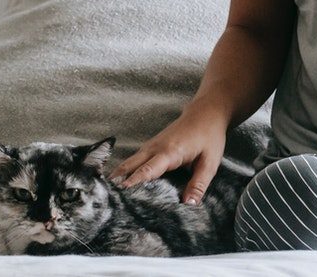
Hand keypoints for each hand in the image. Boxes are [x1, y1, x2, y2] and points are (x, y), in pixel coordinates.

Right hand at [105, 106, 227, 203]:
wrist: (205, 112)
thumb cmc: (209, 136)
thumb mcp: (210, 162)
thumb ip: (199, 184)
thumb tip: (189, 205)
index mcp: (169, 152)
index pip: (147, 170)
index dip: (133, 183)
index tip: (119, 196)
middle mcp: (154, 148)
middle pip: (130, 167)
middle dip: (117, 184)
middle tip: (106, 203)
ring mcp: (150, 146)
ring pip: (128, 163)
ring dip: (118, 178)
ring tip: (107, 199)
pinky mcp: (150, 147)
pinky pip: (133, 161)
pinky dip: (124, 172)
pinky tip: (119, 185)